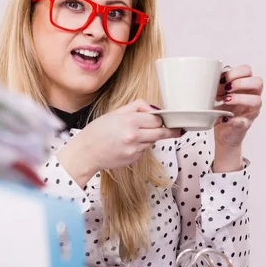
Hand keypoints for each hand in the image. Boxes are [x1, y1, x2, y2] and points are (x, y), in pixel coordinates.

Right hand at [57, 99, 180, 185]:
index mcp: (130, 121)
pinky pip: (143, 150)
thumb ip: (137, 107)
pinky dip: (140, 146)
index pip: (157, 119)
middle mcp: (134, 136)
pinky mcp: (133, 159)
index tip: (168, 119)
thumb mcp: (115, 112)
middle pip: (161, 133)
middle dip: (170, 131)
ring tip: (132, 135)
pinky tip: (126, 145)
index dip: (162, 119)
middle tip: (179, 130)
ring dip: (149, 138)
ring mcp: (134, 149)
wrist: (86, 152)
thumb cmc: (97, 131)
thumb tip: (154, 109)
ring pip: (152, 142)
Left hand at [214, 65, 262, 148]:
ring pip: (256, 101)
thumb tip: (213, 74)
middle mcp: (252, 96)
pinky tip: (224, 118)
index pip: (248, 71)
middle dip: (241, 83)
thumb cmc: (220, 107)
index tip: (222, 79)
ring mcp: (250, 111)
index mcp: (245, 85)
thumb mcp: (217, 92)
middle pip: (258, 82)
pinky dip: (233, 120)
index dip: (236, 72)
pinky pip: (244, 122)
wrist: (219, 129)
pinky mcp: (245, 124)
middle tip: (227, 88)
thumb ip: (218, 82)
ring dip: (239, 99)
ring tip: (225, 101)